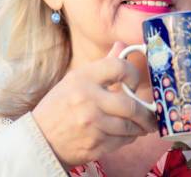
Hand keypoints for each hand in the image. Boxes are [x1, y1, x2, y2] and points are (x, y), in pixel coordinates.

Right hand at [32, 41, 156, 167]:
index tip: (135, 81)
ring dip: (139, 127)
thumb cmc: (60, 106)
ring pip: (129, 126)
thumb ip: (104, 65)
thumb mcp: (76, 80)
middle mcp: (88, 100)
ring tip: (142, 125)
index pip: (119, 67)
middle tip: (151, 114)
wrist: (39, 139)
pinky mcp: (94, 145)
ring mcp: (91, 124)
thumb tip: (122, 46)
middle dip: (145, 112)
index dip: (133, 73)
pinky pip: (122, 141)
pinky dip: (128, 138)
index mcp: (83, 78)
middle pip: (130, 104)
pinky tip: (126, 135)